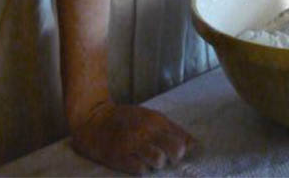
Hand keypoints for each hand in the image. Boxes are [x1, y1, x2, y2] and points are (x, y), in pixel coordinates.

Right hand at [71, 101, 198, 174]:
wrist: (94, 120)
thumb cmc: (126, 120)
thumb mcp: (151, 118)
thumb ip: (172, 130)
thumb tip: (194, 145)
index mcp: (156, 120)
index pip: (183, 140)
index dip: (184, 150)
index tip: (179, 154)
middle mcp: (147, 130)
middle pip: (176, 150)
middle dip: (174, 158)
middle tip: (166, 159)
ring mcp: (134, 144)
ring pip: (159, 160)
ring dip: (157, 164)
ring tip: (149, 161)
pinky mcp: (120, 157)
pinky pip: (140, 170)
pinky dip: (141, 169)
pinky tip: (135, 163)